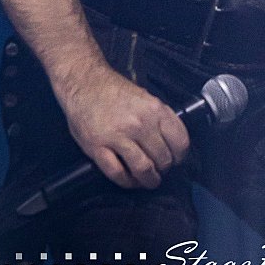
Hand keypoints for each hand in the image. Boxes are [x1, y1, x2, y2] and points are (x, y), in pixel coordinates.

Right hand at [60, 62, 189, 189]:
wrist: (84, 83)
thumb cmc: (114, 90)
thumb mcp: (145, 97)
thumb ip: (158, 117)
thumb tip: (170, 139)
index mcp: (155, 109)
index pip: (180, 141)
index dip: (180, 156)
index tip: (176, 160)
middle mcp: (140, 123)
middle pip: (163, 158)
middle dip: (164, 169)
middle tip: (160, 170)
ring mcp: (118, 136)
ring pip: (143, 169)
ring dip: (149, 180)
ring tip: (149, 181)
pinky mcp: (98, 147)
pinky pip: (118, 173)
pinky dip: (127, 182)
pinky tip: (130, 180)